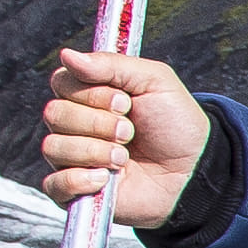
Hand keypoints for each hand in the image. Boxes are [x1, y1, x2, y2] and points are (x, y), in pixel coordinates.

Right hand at [40, 48, 207, 229]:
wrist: (193, 170)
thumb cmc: (174, 124)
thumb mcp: (154, 80)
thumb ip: (111, 64)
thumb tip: (67, 55)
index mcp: (88, 95)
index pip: (61, 82)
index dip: (92, 93)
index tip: (125, 102)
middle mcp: (74, 125)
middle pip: (55, 114)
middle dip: (99, 122)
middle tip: (130, 132)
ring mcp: (72, 158)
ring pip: (53, 147)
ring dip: (95, 151)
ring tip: (125, 157)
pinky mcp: (75, 191)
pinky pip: (53, 185)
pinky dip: (77, 181)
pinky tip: (105, 179)